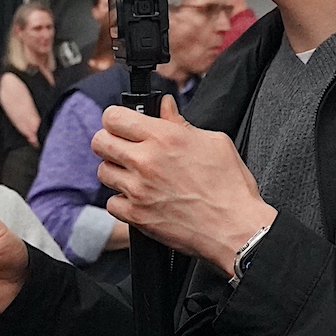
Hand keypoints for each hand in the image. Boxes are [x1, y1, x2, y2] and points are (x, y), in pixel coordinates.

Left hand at [93, 95, 276, 274]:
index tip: (121, 125)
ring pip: (103, 172)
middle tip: (123, 148)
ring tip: (135, 175)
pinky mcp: (137, 216)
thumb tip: (165, 107)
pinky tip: (140, 199)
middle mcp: (146, 160)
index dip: (115, 119)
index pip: (114, 117)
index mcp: (164, 137)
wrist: (236, 228)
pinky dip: (122, 202)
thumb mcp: (213, 142)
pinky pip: (111, 203)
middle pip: (99, 142)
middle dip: (109, 142)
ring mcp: (138, 189)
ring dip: (116, 172)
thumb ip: (180, 123)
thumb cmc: (230, 187)